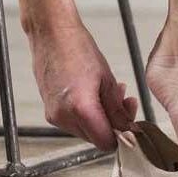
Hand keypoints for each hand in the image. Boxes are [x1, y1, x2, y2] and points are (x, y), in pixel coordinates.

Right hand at [27, 18, 138, 151]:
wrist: (52, 33)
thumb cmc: (78, 48)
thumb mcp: (107, 78)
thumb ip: (117, 108)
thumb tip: (127, 127)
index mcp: (81, 109)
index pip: (106, 143)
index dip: (120, 134)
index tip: (128, 122)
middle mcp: (64, 117)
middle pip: (95, 138)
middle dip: (111, 123)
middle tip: (123, 101)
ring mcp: (54, 115)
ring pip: (84, 130)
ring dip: (99, 117)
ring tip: (107, 92)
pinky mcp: (49, 110)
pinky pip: (72, 121)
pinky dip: (85, 113)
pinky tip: (92, 93)